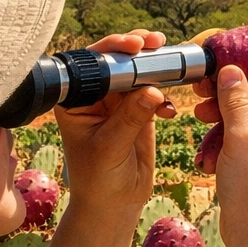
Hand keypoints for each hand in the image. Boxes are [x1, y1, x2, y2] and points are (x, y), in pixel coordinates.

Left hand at [54, 29, 177, 215]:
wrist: (114, 204)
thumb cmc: (98, 179)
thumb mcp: (110, 147)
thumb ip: (130, 118)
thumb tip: (152, 91)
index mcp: (76, 99)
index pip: (91, 65)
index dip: (112, 50)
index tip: (133, 45)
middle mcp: (95, 96)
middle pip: (117, 62)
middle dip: (138, 51)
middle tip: (156, 42)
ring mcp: (119, 102)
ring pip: (138, 74)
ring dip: (156, 68)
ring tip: (172, 66)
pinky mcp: (140, 112)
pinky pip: (155, 92)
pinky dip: (165, 95)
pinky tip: (169, 111)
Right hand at [194, 67, 247, 229]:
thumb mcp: (241, 137)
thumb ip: (236, 100)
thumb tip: (231, 70)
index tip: (229, 62)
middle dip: (232, 95)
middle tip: (205, 90)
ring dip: (225, 117)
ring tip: (199, 115)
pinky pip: (246, 142)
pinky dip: (227, 141)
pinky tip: (207, 151)